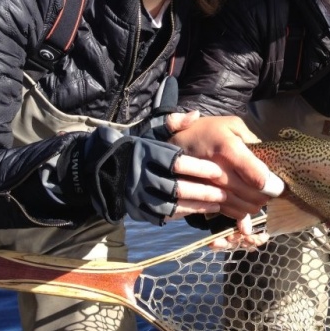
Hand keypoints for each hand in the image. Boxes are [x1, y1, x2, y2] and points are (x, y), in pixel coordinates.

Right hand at [58, 126, 229, 225]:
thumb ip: (173, 122)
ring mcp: (139, 196)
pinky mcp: (139, 210)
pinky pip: (164, 215)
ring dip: (197, 205)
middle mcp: (142, 176)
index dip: (199, 168)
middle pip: (177, 187)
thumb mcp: (151, 129)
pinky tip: (201, 209)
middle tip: (224, 191)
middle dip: (203, 191)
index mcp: (148, 154)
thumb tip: (195, 115)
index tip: (218, 170)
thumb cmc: (138, 146)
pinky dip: (184, 213)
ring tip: (218, 202)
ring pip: (172, 205)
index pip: (177, 163)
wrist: (105, 168)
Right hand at [169, 115, 283, 224]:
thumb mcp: (232, 125)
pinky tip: (243, 208)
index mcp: (228, 149)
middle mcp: (217, 170)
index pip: (258, 176)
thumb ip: (253, 140)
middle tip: (270, 193)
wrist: (175, 142)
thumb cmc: (208, 131)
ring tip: (258, 200)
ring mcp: (207, 186)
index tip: (277, 184)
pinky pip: (225, 211)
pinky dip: (238, 213)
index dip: (272, 184)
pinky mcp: (200, 197)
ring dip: (253, 206)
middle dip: (265, 196)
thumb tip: (269, 159)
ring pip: (240, 206)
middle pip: (252, 194)